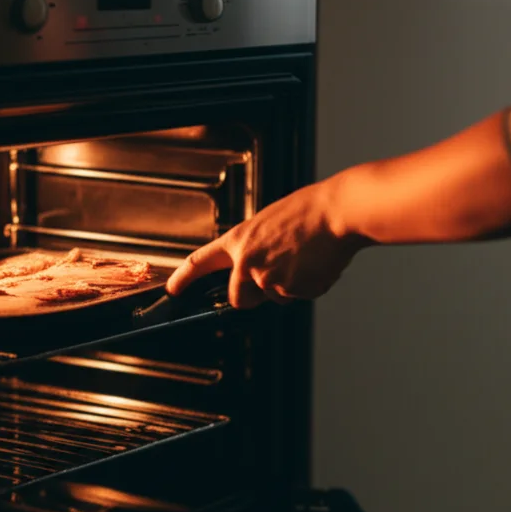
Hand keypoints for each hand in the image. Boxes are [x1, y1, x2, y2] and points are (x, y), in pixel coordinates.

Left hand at [167, 179, 368, 308]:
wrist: (337, 214)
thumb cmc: (308, 212)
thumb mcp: (268, 224)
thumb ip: (255, 249)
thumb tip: (257, 276)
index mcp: (239, 241)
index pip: (199, 262)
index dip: (183, 278)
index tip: (173, 290)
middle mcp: (248, 263)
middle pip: (238, 299)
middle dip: (251, 297)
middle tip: (272, 279)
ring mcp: (271, 280)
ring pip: (275, 298)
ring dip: (288, 286)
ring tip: (303, 257)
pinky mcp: (294, 292)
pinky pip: (298, 297)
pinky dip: (307, 285)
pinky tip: (315, 263)